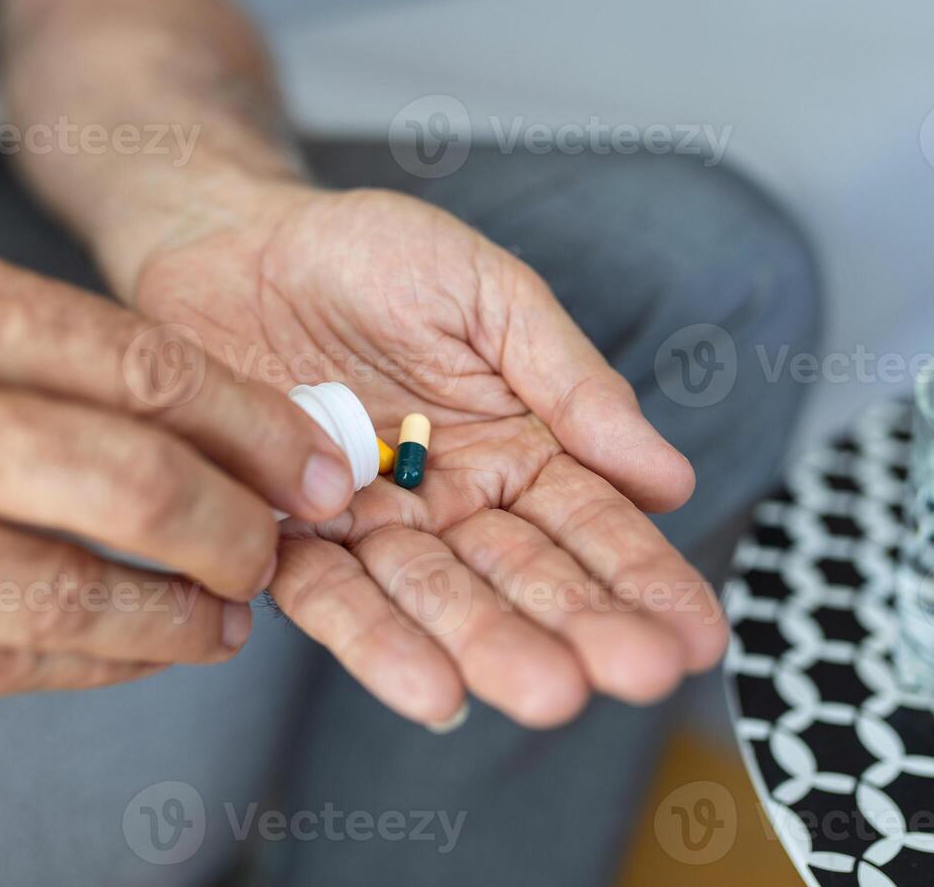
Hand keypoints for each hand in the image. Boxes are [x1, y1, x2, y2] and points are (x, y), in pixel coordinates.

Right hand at [0, 231, 356, 712]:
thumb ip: (21, 347)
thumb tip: (194, 421)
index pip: (144, 367)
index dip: (255, 429)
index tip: (315, 465)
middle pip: (133, 486)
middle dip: (237, 529)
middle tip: (276, 549)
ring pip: (73, 596)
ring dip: (178, 617)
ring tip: (226, 616)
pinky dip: (91, 663)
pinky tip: (136, 650)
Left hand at [131, 186, 729, 728]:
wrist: (235, 240)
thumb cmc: (370, 254)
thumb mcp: (488, 294)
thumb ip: (569, 381)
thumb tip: (668, 478)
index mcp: (518, 447)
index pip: (595, 524)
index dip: (648, 578)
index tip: (698, 636)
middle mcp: (454, 503)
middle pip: (524, 577)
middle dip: (580, 627)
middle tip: (633, 674)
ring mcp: (373, 527)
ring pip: (438, 599)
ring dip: (489, 647)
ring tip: (543, 693)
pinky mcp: (287, 538)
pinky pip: (332, 596)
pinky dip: (374, 642)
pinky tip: (430, 690)